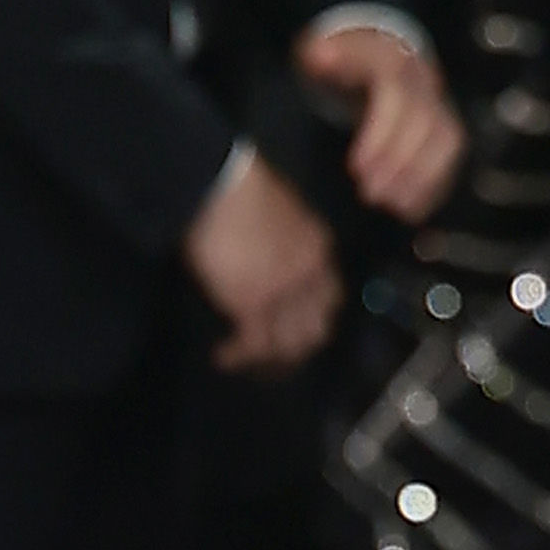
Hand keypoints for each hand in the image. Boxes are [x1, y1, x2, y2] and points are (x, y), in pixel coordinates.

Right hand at [181, 149, 338, 375]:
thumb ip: (281, 239)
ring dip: (268, 362)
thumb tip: (263, 254)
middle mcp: (309, 277)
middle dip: (296, 350)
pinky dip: (238, 356)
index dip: (313, 318)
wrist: (221, 182)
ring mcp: (283, 293)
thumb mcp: (278, 211)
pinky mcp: (252, 303)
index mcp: (318, 250)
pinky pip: (252, 344)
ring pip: (287, 344)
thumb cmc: (239, 185)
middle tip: (273, 361)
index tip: (293, 328)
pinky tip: (223, 357)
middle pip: (315, 329)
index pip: (329, 297)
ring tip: (247, 367)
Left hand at [299, 18, 462, 224]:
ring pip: (445, 140)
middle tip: (370, 192)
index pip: (394, 97)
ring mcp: (437, 101)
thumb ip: (322, 58)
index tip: (356, 168)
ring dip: (421, 176)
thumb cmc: (339, 59)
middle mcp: (420, 80)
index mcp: (390, 59)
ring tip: (392, 206)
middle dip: (398, 161)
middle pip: (422, 123)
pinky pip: (450, 154)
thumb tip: (319, 55)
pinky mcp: (445, 123)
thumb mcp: (322, 52)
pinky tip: (411, 209)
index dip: (380, 135)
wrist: (375, 52)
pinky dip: (434, 183)